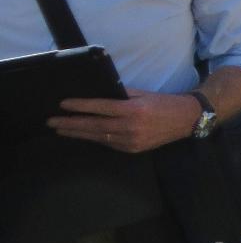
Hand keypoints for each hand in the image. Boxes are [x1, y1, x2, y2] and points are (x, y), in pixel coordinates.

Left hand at [49, 90, 202, 152]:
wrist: (186, 119)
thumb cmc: (163, 102)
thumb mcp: (142, 93)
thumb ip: (121, 94)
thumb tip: (99, 94)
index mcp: (133, 109)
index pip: (100, 108)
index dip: (80, 106)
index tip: (63, 105)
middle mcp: (130, 126)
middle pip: (94, 125)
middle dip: (71, 124)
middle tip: (52, 122)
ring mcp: (131, 140)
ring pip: (98, 137)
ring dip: (78, 133)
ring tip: (61, 130)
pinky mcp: (133, 149)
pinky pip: (109, 143)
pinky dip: (95, 138)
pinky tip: (84, 135)